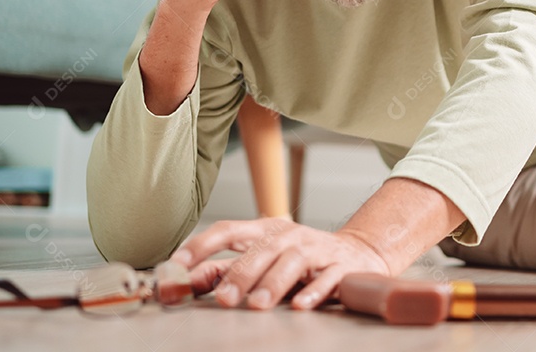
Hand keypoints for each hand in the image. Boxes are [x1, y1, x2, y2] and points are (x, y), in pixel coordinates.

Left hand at [170, 218, 390, 310]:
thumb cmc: (301, 258)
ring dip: (273, 282)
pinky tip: (300, 305)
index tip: (178, 264)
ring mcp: (317, 250)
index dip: (202, 245)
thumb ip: (221, 271)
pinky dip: (313, 291)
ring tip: (257, 304)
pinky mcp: (341, 268)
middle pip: (262, 248)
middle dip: (241, 273)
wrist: (357, 254)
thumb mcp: (260, 259)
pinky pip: (328, 278)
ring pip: (293, 261)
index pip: (229, 230)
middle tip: (224, 298)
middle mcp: (290, 236)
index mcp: (265, 231)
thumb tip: (179, 284)